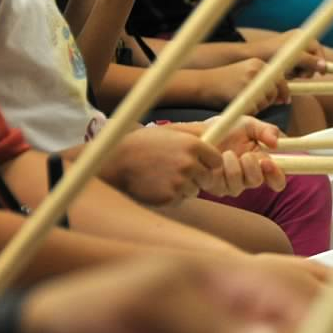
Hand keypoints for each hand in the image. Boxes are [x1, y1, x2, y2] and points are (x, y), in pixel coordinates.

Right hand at [103, 126, 223, 205]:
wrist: (114, 162)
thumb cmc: (142, 144)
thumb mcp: (169, 132)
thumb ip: (194, 135)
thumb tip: (218, 132)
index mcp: (193, 145)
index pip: (217, 161)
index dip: (209, 163)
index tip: (200, 164)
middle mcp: (189, 164)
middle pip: (208, 179)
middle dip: (198, 178)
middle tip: (177, 172)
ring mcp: (180, 182)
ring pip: (194, 191)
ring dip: (183, 188)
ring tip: (162, 177)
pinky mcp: (170, 198)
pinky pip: (179, 200)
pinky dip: (170, 196)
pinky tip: (156, 186)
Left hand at [173, 116, 287, 196]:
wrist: (199, 132)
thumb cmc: (227, 128)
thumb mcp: (249, 124)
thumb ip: (266, 130)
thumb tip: (276, 143)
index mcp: (262, 164)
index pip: (277, 180)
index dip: (276, 176)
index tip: (269, 163)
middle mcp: (248, 177)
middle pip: (257, 182)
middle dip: (252, 168)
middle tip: (247, 155)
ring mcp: (232, 183)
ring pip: (238, 186)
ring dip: (234, 168)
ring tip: (227, 153)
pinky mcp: (215, 187)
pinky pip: (221, 186)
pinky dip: (219, 171)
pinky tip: (216, 160)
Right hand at [202, 58, 290, 113]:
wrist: (203, 84)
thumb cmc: (224, 82)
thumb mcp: (245, 73)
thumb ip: (263, 81)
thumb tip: (283, 96)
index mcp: (258, 63)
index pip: (280, 78)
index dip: (283, 91)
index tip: (285, 100)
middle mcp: (256, 69)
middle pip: (276, 90)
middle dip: (272, 100)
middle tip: (261, 104)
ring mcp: (250, 81)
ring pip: (267, 101)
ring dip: (260, 107)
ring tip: (245, 102)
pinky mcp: (243, 93)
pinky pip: (256, 108)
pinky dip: (250, 111)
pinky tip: (239, 105)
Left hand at [248, 29, 326, 76]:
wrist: (250, 56)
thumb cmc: (269, 53)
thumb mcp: (292, 57)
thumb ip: (309, 61)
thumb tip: (323, 66)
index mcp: (301, 36)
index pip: (318, 50)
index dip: (321, 62)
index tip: (322, 73)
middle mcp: (299, 42)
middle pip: (313, 59)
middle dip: (306, 69)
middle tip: (298, 74)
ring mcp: (293, 51)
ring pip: (304, 66)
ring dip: (298, 72)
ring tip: (287, 72)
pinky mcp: (287, 59)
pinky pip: (296, 68)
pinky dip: (292, 72)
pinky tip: (284, 73)